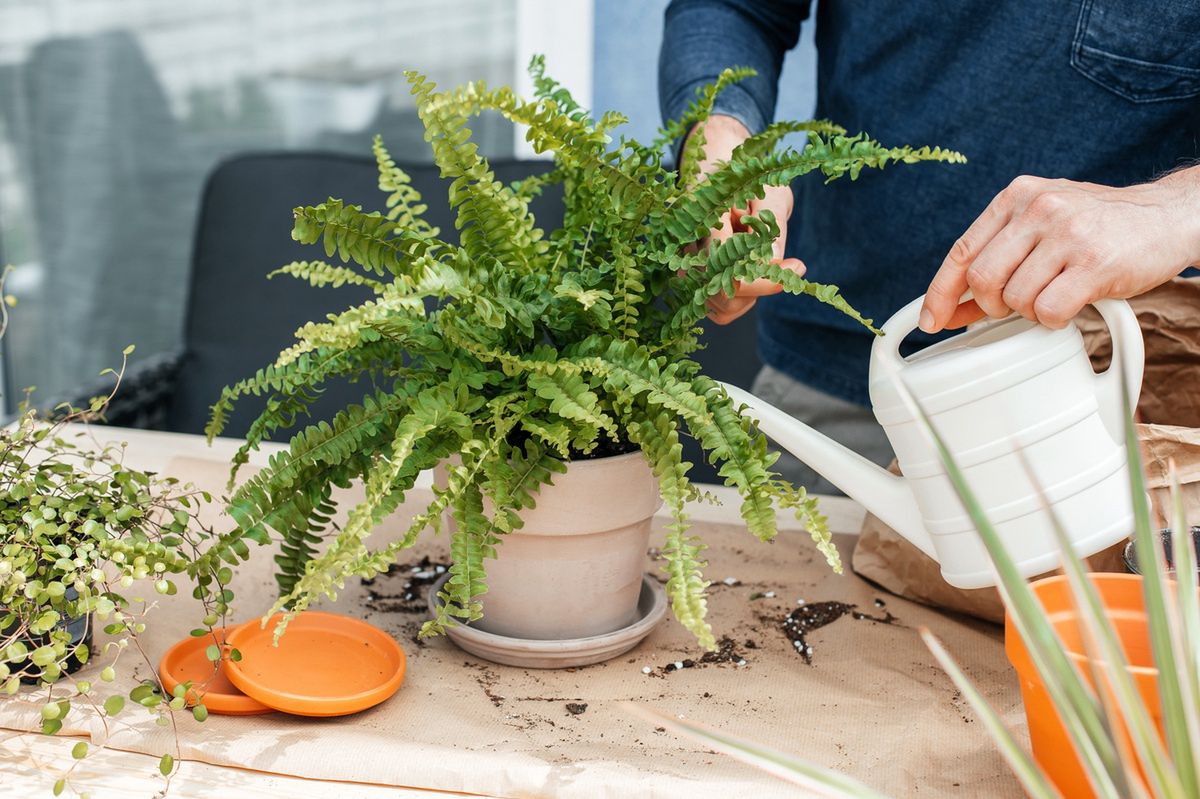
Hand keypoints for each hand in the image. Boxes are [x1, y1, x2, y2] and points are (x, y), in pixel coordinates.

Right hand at [686, 114, 806, 324]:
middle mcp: (685, 244)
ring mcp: (683, 262)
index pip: (728, 269)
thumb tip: (773, 262)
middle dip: (759, 287)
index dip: (765, 278)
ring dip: (748, 294)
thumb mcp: (769, 187)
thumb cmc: (747, 170)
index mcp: (701, 216)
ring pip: (718, 306)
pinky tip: (749, 272)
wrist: (717, 157)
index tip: (798, 267)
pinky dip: (737, 298)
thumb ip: (771, 222)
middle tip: (785, 264)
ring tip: (762, 260)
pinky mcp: (690, 274)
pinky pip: (714, 305)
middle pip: (722, 295)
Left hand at [920, 167, 1199, 332]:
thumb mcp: (1044, 223)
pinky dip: (1054, 320)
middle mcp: (1038, 208)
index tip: (930, 320)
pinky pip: (1049, 310)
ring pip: (1015, 298)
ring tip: (1054, 296)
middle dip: (991, 306)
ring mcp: (1067, 233)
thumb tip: (954, 305)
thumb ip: (1002, 253)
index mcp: (1017, 196)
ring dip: (1029, 312)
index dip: (939, 292)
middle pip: (982, 280)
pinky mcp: (1094, 262)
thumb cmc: (1101, 226)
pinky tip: (1071, 305)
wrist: (1169, 216)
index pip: (961, 251)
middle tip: (1015, 306)